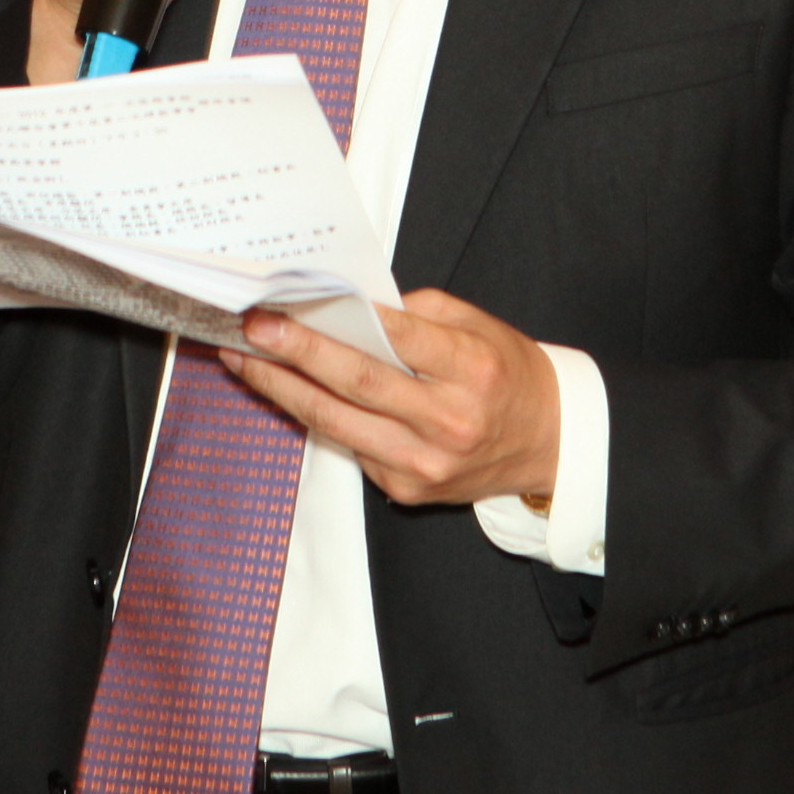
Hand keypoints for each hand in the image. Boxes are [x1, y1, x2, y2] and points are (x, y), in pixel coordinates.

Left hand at [218, 289, 565, 510]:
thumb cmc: (509, 376)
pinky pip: (350, 445)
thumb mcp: (479, 327)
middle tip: (252, 329)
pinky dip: (315, 416)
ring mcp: (423, 463)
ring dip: (285, 390)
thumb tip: (354, 307)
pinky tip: (287, 390)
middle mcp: (447, 422)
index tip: (293, 304)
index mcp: (471, 371)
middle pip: (358, 384)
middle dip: (296, 354)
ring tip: (246, 360)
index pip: (399, 340)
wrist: (547, 444)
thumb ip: (419, 314)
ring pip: (338, 422)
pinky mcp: (405, 488)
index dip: (341, 320)